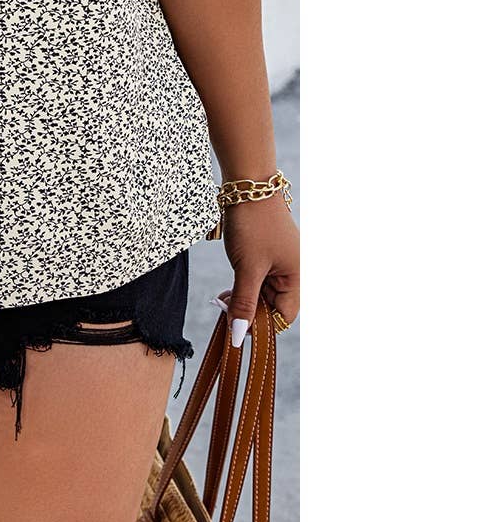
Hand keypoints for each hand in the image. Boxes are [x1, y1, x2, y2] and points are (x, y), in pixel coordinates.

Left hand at [215, 193, 299, 346]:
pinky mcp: (267, 254)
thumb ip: (244, 302)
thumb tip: (240, 335)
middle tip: (223, 311)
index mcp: (298, 277)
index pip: (284, 316)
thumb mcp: (246, 268)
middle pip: (273, 306)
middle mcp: (294, 272)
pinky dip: (243, 286)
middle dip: (249, 311)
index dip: (261, 325)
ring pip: (263, 293)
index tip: (236, 327)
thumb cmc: (253, 225)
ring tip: (222, 300)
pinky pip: (257, 279)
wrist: (246, 186)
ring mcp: (280, 262)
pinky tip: (226, 291)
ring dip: (243, 298)